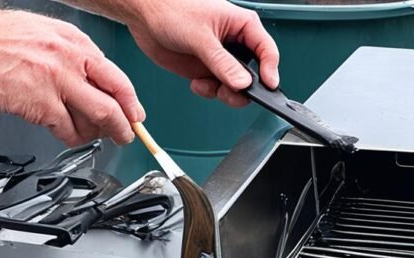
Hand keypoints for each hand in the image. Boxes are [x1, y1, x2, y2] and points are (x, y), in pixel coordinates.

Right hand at [0, 10, 143, 145]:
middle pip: (113, 105)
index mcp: (76, 44)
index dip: (131, 103)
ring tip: (91, 134)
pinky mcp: (39, 105)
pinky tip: (68, 134)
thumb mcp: (48, 33)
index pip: (118, 79)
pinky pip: (67, 131)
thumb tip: (100, 79)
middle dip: (124, 128)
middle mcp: (70, 62)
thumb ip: (76, 55)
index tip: (134, 115)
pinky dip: (72, 138)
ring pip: (94, 121)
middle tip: (125, 136)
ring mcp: (56, 85)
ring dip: (96, 134)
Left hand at [126, 0, 279, 106]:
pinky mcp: (206, 69)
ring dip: (225, 93)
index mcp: (242, 25)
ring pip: (236, 85)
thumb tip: (242, 82)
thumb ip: (222, 62)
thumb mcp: (200, 36)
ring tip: (210, 88)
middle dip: (244, 88)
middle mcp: (234, 43)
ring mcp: (220, 58)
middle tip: (232, 93)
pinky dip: (209, 91)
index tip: (268, 87)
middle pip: (254, 74)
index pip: (267, 51)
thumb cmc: (171, 8)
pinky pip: (217, 88)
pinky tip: (197, 84)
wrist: (144, 13)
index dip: (270, 71)